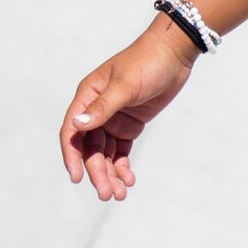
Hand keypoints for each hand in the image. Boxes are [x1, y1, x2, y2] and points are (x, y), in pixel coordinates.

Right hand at [59, 19, 198, 200]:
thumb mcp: (126, 84)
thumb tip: (78, 124)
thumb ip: (104, 107)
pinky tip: (129, 180)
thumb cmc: (148, 62)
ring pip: (106, 153)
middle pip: (90, 148)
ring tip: (120, 194)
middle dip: (97, 171)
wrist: (175, 53)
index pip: (72, 132)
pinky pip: (121, 150)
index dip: (72, 156)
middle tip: (107, 194)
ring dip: (110, 173)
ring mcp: (113, 119)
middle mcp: (96, 110)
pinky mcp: (130, 124)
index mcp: (87, 97)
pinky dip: (123, 166)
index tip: (77, 177)